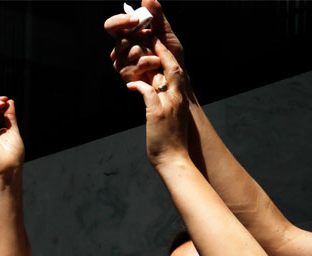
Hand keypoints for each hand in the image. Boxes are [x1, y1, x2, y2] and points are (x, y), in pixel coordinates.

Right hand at [105, 0, 184, 87]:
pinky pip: (134, 66)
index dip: (120, 21)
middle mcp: (121, 48)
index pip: (112, 25)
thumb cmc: (169, 52)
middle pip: (121, 40)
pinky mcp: (125, 74)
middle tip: (152, 43)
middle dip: (141, 41)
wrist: (174, 72)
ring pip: (129, 53)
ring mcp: (121, 62)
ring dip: (148, 53)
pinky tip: (154, 65)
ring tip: (156, 56)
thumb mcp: (164, 31)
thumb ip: (156, 15)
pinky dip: (149, 64)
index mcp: (127, 34)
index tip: (136, 20)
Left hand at [126, 39, 189, 165]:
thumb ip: (166, 105)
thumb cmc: (171, 142)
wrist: (175, 159)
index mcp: (181, 100)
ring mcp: (168, 105)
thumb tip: (157, 97)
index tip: (160, 46)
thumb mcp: (172, 119)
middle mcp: (177, 99)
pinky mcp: (157, 113)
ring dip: (149, 65)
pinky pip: (147, 92)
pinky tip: (130, 84)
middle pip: (173, 68)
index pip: (177, 73)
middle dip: (163, 52)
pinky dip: (139, 85)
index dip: (169, 58)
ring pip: (162, 76)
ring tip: (138, 56)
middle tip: (152, 40)